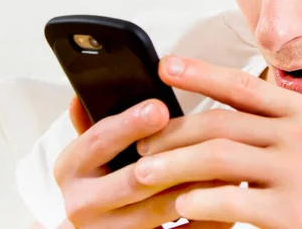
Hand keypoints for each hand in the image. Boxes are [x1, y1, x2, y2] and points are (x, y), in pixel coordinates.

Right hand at [54, 96, 230, 227]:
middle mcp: (83, 203)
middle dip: (173, 157)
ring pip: (160, 210)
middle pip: (134, 179)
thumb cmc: (101, 178)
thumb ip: (96, 119)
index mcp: (71, 168)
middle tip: (208, 139)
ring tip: (229, 164)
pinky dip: (205, 218)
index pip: (98, 141)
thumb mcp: (91, 149)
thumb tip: (90, 86)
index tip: (159, 108)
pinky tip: (228, 199)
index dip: (130, 124)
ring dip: (197, 186)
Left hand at [133, 56, 301, 228]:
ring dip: (173, 164)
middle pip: (221, 122)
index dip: (201, 73)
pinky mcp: (289, 211)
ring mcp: (297, 172)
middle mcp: (301, 135)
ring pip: (217, 156)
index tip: (166, 65)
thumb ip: (263, 122)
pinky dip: (197, 200)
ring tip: (144, 173)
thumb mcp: (301, 143)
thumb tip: (201, 113)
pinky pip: (228, 199)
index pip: (242, 85)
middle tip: (143, 144)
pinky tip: (181, 205)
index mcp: (301, 112)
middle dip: (173, 132)